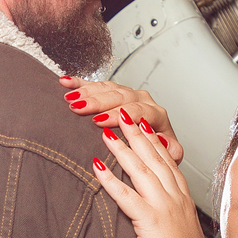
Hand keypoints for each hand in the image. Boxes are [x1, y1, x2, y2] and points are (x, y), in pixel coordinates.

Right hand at [59, 78, 184, 164]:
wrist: (154, 149)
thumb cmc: (158, 153)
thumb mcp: (169, 155)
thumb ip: (171, 150)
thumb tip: (163, 140)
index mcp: (156, 114)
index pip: (137, 111)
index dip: (117, 116)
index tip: (100, 122)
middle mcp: (142, 100)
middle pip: (119, 97)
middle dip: (98, 102)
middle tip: (79, 107)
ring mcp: (127, 94)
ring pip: (108, 89)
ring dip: (87, 93)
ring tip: (70, 99)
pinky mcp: (114, 93)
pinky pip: (97, 85)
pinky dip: (80, 83)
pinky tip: (66, 82)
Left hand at [91, 110, 208, 237]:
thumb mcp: (184, 237)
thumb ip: (175, 220)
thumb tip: (166, 218)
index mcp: (185, 202)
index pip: (169, 164)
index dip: (156, 144)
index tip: (145, 127)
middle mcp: (176, 200)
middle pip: (155, 159)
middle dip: (138, 135)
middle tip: (124, 116)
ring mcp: (164, 208)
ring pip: (141, 171)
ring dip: (122, 149)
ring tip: (107, 133)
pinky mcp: (150, 221)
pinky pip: (126, 195)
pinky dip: (110, 178)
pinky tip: (97, 165)